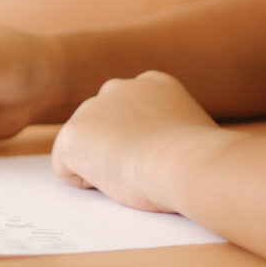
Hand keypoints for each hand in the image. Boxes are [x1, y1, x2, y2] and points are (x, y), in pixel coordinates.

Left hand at [51, 72, 222, 212]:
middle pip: (105, 128)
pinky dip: (85, 182)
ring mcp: (91, 109)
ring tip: (133, 172)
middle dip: (116, 150)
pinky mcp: (72, 135)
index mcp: (153, 84)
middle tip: (145, 168)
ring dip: (103, 166)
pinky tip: (114, 179)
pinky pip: (67, 169)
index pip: (133, 115)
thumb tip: (167, 145)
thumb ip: (171, 129)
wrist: (184, 162)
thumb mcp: (193, 131)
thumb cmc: (198, 159)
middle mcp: (118, 87)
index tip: (161, 156)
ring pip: (86, 149)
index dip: (144, 143)